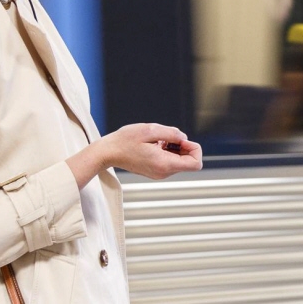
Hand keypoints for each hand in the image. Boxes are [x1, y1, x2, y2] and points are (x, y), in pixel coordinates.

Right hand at [69, 123, 202, 183]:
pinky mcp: (155, 171)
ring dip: (175, 148)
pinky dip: (168, 151)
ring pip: (180, 161)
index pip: (196, 163)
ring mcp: (159, 173)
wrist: (107, 153)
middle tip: (168, 137)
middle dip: (184, 146)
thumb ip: (171, 133)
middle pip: (189, 162)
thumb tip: (184, 138)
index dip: (194, 148)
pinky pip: (170, 161)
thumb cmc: (125, 140)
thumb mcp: (149, 130)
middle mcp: (164, 172)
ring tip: (159, 140)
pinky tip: (155, 144)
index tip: (180, 139)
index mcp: (165, 164)